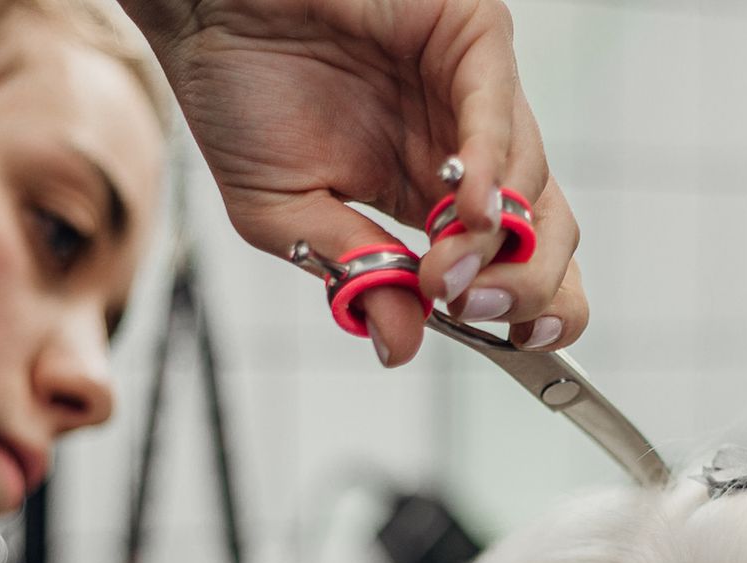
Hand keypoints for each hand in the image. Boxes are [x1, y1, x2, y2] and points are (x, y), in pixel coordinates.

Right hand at [127, 0, 586, 365]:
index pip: (514, 265)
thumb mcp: (286, 218)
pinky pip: (497, 110)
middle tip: (472, 312)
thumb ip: (354, 274)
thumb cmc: (238, 97)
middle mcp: (464, 149)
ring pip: (532, 182)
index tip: (511, 341)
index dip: (530, 307)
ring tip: (440, 270)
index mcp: (429, 197)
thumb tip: (401, 346)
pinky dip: (487, 167)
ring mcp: (473, 93)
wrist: (201, 9)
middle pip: (546, 234)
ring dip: (493, 243)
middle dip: (526, 288)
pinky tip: (462, 209)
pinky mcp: (469, 35)